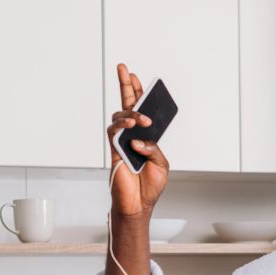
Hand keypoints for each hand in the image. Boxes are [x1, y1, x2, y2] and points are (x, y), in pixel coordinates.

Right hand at [107, 63, 168, 218]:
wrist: (138, 205)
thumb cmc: (149, 187)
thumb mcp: (162, 164)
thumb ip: (154, 148)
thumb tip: (140, 138)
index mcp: (145, 137)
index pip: (140, 110)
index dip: (138, 94)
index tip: (136, 77)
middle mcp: (132, 136)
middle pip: (126, 105)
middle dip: (125, 86)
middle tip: (124, 69)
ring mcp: (122, 142)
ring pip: (119, 117)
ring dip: (131, 113)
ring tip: (141, 119)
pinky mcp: (115, 151)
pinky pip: (114, 132)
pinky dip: (122, 126)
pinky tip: (132, 126)